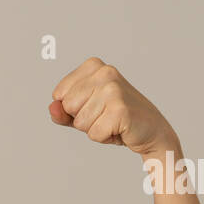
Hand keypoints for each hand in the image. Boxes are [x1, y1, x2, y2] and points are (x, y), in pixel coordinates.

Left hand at [48, 57, 177, 156]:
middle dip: (82, 119)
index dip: (72, 108)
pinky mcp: (120, 109)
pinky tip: (119, 128)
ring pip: (79, 122)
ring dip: (94, 129)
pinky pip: (94, 134)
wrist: (150, 130)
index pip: (58, 95)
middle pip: (67, 107)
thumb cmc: (114, 119)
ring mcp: (113, 89)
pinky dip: (104, 137)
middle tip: (104, 115)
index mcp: (93, 66)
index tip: (94, 106)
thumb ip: (62, 111)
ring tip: (112, 121)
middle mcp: (104, 72)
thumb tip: (53, 107)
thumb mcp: (83, 112)